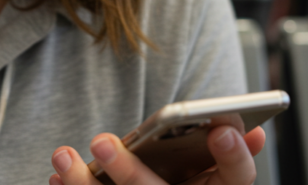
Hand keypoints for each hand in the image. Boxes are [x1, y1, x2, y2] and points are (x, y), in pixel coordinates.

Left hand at [49, 126, 265, 184]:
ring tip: (63, 155)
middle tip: (101, 141)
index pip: (238, 178)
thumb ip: (226, 154)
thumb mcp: (215, 175)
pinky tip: (58, 177)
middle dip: (128, 173)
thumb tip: (250, 131)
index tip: (220, 129)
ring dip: (83, 184)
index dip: (232, 156)